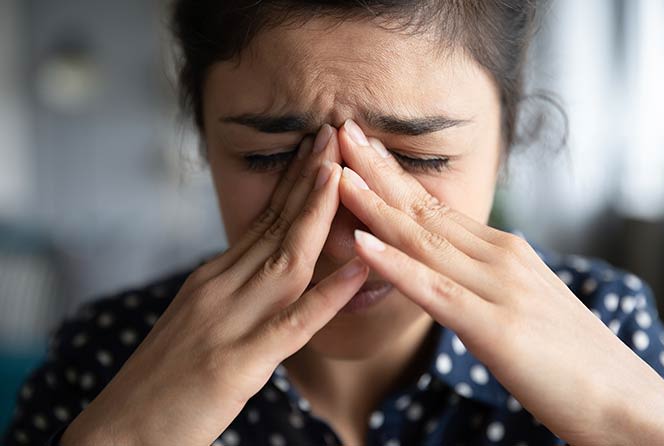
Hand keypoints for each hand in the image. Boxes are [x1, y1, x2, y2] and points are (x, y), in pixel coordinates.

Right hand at [60, 126, 368, 445]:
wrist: (120, 431)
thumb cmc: (164, 379)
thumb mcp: (198, 319)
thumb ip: (234, 290)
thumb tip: (267, 264)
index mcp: (213, 278)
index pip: (263, 219)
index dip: (295, 182)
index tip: (319, 148)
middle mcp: (220, 288)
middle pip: (275, 225)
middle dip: (309, 178)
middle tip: (334, 134)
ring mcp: (228, 321)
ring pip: (285, 258)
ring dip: (316, 213)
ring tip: (342, 172)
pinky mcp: (237, 362)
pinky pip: (292, 323)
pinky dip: (328, 295)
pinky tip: (358, 269)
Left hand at [335, 120, 663, 445]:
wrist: (622, 400)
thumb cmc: (567, 355)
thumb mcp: (520, 300)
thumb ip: (481, 278)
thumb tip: (444, 265)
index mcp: (502, 251)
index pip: (435, 207)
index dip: (394, 176)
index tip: (361, 148)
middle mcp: (499, 258)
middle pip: (424, 209)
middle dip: (376, 170)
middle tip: (339, 132)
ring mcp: (498, 288)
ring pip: (423, 240)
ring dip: (374, 205)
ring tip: (337, 174)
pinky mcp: (496, 328)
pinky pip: (435, 290)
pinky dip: (395, 265)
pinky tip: (361, 242)